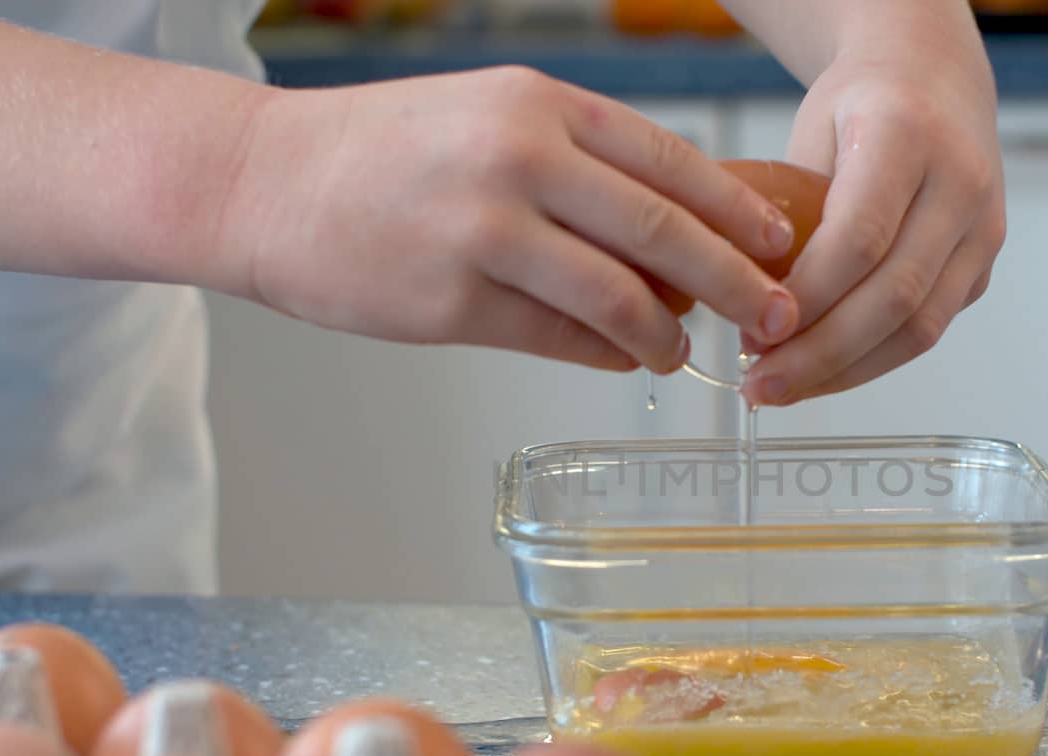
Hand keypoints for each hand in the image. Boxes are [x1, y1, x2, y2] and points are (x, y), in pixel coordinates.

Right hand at [213, 67, 800, 372]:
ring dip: (667, 333)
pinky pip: (559, 339)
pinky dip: (607, 355)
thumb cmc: (385, 152)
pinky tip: (625, 360)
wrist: (265, 181)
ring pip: (616, 295)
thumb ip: (577, 165)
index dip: (736, 210)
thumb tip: (670, 234)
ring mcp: (483, 229)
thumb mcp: (488, 119)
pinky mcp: (452, 300)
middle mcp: (518, 158)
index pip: (668, 160)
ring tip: (686, 351)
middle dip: (735, 281)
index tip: (782, 247)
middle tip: (777, 316)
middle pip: (662, 229)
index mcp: (537, 103)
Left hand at [740, 40, 1005, 405]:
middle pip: (894, 295)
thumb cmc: (857, 106)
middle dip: (821, 354)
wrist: (934, 78)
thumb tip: (732, 300)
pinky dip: (870, 361)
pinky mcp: (983, 267)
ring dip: (846, 371)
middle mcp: (960, 182)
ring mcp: (982, 229)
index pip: (859, 237)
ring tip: (783, 388)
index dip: (807, 298)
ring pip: (919, 327)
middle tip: (760, 385)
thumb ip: (784, 210)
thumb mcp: (806, 134)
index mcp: (907, 134)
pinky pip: (928, 329)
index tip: (753, 335)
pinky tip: (820, 373)